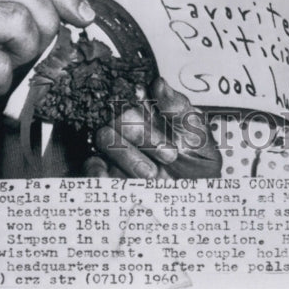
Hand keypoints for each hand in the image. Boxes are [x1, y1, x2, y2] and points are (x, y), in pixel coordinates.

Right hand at [84, 78, 221, 179]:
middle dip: (143, 134)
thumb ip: (179, 110)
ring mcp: (117, 148)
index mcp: (153, 111)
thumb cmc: (196, 166)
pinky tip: (115, 178)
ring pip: (105, 136)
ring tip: (153, 175)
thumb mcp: (198, 137)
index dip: (143, 99)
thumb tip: (160, 84)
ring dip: (127, 154)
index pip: (138, 93)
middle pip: (120, 114)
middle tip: (169, 155)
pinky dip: (97, 169)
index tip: (159, 113)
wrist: (193, 204)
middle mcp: (132, 126)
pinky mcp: (106, 171)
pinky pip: (91, 163)